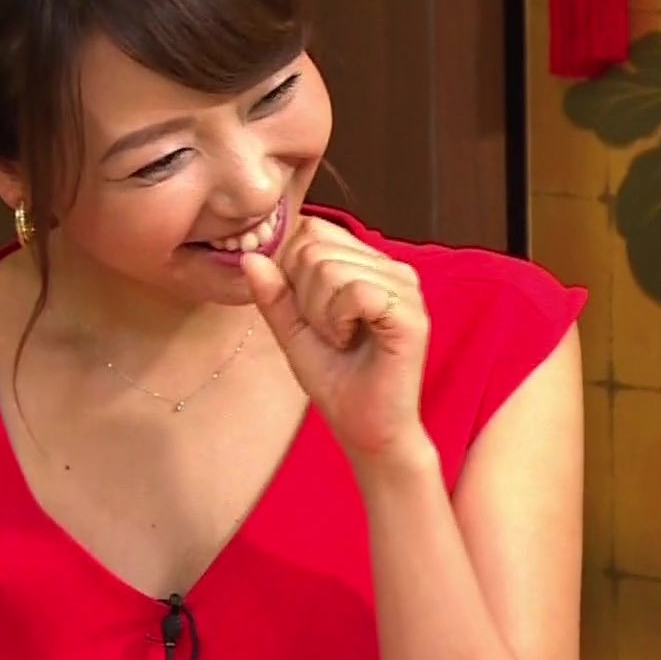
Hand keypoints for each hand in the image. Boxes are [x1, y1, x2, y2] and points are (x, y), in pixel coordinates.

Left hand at [241, 214, 432, 462]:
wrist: (365, 429)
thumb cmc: (336, 380)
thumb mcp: (292, 331)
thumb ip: (273, 294)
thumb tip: (251, 256)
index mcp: (367, 263)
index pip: (312, 231)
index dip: (293, 272)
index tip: (311, 314)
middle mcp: (390, 267)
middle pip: (314, 247)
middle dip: (304, 297)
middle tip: (329, 332)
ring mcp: (404, 286)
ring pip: (329, 268)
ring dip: (320, 314)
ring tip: (342, 339)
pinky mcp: (409, 312)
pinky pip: (354, 291)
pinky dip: (338, 321)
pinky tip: (350, 341)